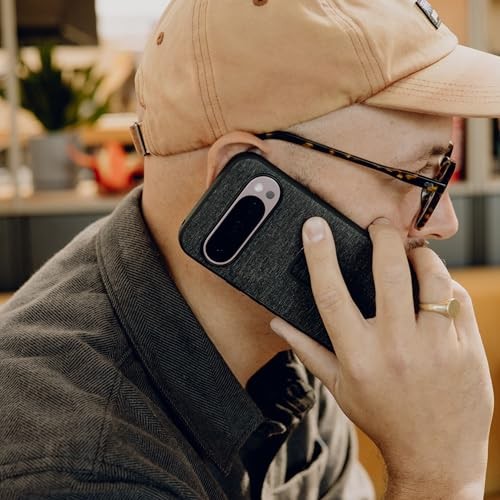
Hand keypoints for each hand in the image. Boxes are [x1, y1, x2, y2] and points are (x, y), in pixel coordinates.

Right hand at [270, 217, 492, 498]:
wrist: (436, 455)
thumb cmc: (382, 417)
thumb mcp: (338, 386)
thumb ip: (306, 349)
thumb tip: (279, 323)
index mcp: (358, 355)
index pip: (331, 293)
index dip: (319, 255)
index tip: (314, 228)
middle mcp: (397, 346)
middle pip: (388, 271)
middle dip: (381, 236)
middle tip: (377, 226)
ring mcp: (436, 345)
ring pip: (432, 277)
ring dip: (419, 255)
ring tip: (410, 253)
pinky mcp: (466, 347)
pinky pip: (456, 298)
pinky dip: (444, 283)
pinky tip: (433, 287)